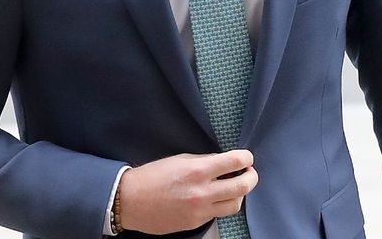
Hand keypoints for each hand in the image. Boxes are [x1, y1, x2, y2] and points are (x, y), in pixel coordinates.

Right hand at [118, 150, 258, 234]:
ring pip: (235, 205)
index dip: (246, 158)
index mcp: (198, 171)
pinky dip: (220, 204)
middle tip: (248, 172)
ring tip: (232, 186)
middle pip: (243, 187)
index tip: (246, 157)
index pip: (236, 162)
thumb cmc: (152, 176)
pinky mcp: (195, 223)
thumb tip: (225, 162)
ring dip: (239, 194)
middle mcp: (202, 193)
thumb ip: (205, 161)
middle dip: (251, 177)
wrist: (130, 202)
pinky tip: (213, 197)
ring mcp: (200, 211)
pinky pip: (218, 214)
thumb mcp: (180, 160)